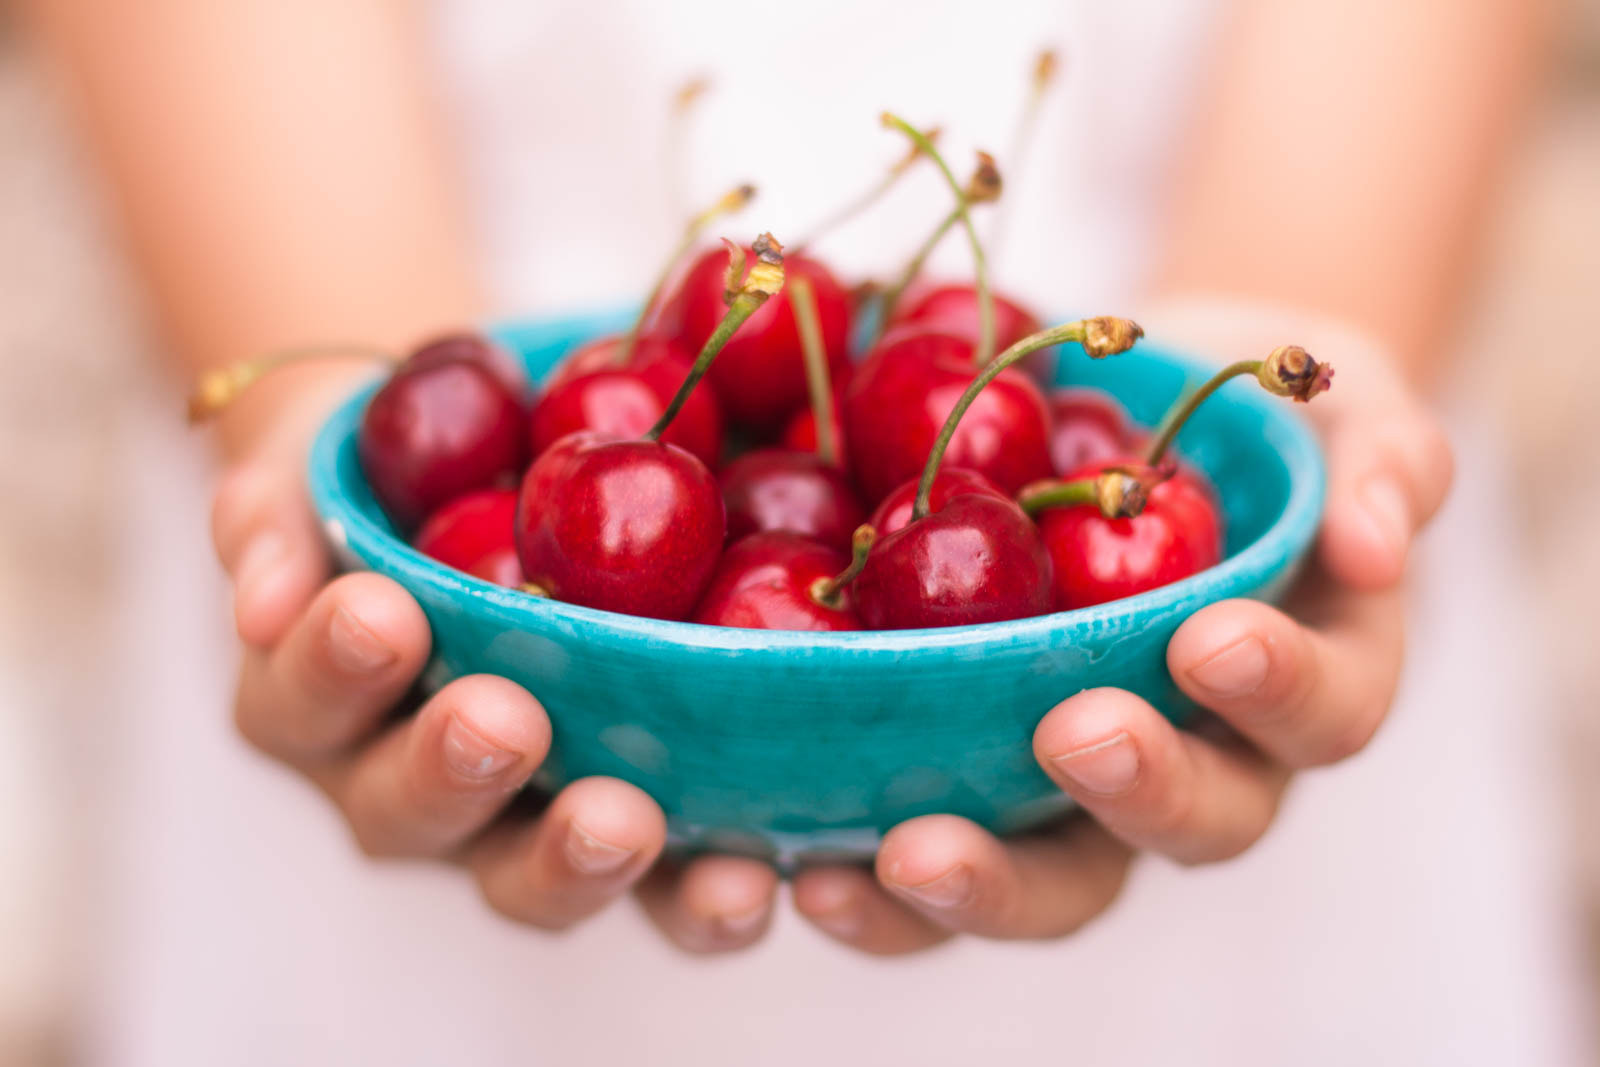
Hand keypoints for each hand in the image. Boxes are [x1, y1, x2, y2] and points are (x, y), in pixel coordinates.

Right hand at [209, 381, 784, 953]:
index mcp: (316, 705)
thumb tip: (265, 598)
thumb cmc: (397, 481)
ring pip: (531, 877)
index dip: (331, 670)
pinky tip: (755, 872)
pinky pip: (662, 892)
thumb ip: (273, 516)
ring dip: (576, 860)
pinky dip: (704, 895)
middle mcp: (405, 786)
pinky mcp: (630, 833)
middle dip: (453, 773)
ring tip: (628, 820)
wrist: (499, 488)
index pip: (301, 703)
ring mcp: (518, 824)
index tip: (379, 611)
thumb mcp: (322, 465)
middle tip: (502, 720)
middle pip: (410, 815)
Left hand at [785, 304, 1454, 953]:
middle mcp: (1201, 759)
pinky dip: (873, 886)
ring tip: (904, 855)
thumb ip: (1382, 457)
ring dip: (986, 881)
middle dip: (1138, 793)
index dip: (1278, 690)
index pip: (1321, 713)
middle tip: (1077, 737)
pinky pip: (932, 855)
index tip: (1212, 637)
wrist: (1126, 422)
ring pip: (1054, 877)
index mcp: (1302, 681)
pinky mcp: (969, 780)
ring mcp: (1077, 787)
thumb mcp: (1334, 400)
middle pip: (1190, 825)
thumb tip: (1376, 540)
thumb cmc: (1244, 418)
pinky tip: (804, 867)